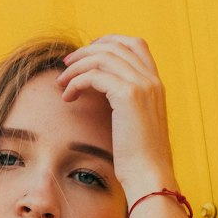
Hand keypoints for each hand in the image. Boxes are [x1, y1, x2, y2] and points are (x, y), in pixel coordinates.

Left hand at [55, 35, 177, 197]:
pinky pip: (93, 75)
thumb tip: (102, 89)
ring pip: (102, 57)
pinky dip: (76, 82)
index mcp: (156, 84)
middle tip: (66, 64)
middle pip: (115, 45)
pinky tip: (68, 97)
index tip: (87, 55)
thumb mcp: (136, 122)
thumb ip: (126, 102)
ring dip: (76, 66)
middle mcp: (152, 80)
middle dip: (86, 51)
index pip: (135, 44)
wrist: (149, 175)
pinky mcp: (128, 95)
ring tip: (62, 82)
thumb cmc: (139, 157)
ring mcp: (142, 85)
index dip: (109, 42)